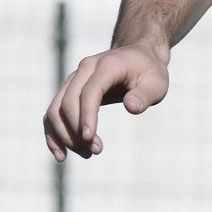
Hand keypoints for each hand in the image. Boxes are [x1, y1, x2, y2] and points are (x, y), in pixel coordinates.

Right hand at [45, 40, 171, 158]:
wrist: (138, 56)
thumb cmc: (149, 71)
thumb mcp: (157, 83)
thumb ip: (145, 95)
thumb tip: (132, 107)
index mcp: (106, 66)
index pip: (89, 91)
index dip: (87, 116)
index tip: (89, 139)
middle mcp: (85, 69)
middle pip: (68, 102)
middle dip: (77, 131)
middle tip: (96, 151)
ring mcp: (74, 79)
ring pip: (56, 109)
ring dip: (65, 135)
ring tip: (87, 154)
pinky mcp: (70, 90)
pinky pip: (54, 112)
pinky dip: (54, 133)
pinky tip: (61, 155)